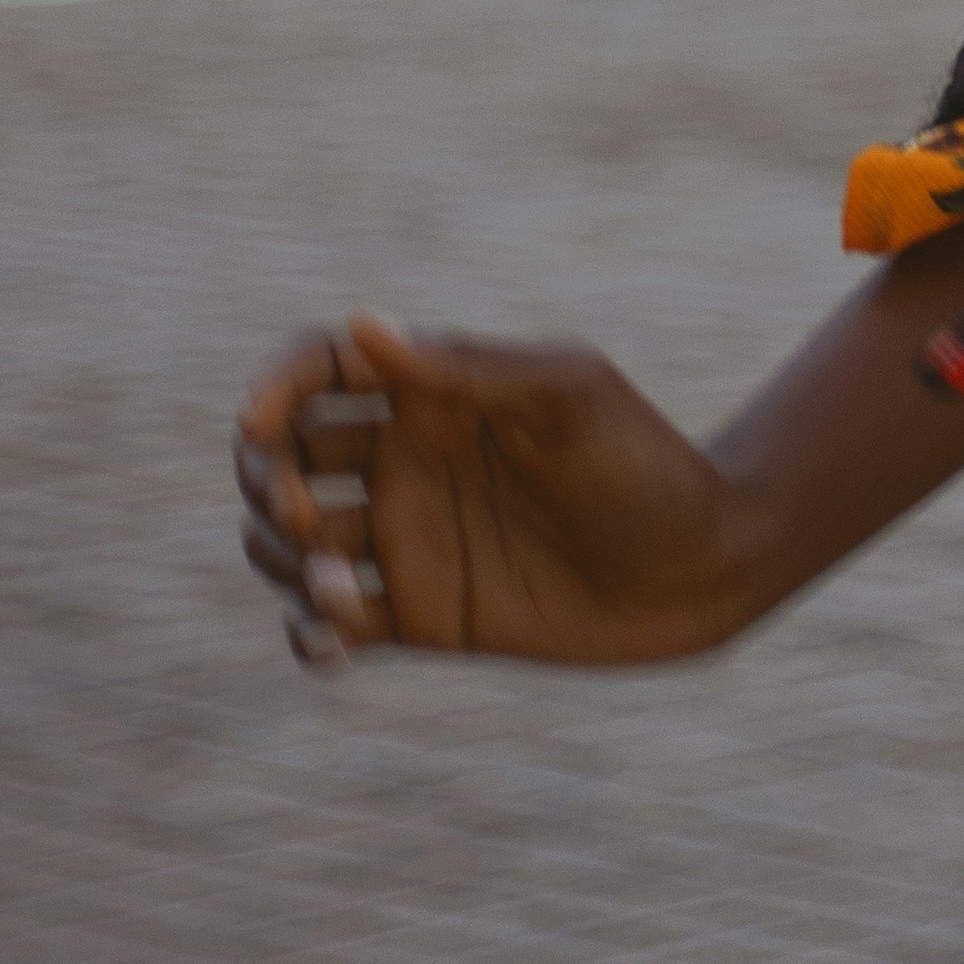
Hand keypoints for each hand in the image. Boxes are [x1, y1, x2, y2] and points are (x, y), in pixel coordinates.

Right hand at [235, 313, 742, 669]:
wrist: (703, 567)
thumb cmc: (647, 465)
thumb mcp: (569, 399)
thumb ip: (469, 367)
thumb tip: (365, 324)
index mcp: (436, 393)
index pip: (323, 369)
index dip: (275, 385)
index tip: (260, 420)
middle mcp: (406, 461)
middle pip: (282, 457)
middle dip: (264, 481)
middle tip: (306, 513)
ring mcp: (407, 539)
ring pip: (287, 542)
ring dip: (282, 562)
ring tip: (342, 590)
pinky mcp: (419, 615)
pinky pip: (327, 625)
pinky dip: (308, 634)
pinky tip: (335, 639)